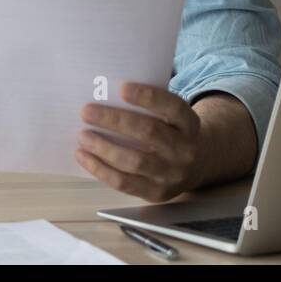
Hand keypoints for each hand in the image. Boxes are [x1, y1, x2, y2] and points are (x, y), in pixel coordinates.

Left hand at [75, 82, 202, 201]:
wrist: (197, 166)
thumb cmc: (172, 132)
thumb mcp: (172, 116)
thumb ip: (150, 107)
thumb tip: (106, 96)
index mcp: (189, 124)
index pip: (172, 107)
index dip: (148, 97)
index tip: (122, 88)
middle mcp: (185, 150)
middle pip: (149, 132)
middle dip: (114, 120)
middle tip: (86, 111)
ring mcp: (172, 174)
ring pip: (135, 161)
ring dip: (104, 148)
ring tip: (83, 136)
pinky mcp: (157, 193)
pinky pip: (125, 183)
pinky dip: (101, 169)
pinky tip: (84, 156)